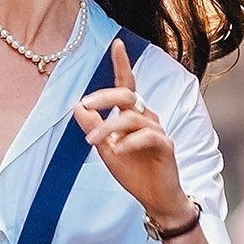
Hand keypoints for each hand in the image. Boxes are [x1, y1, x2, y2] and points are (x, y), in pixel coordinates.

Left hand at [73, 39, 192, 229]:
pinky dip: (129, 142)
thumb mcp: (106, 150)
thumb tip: (77, 106)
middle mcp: (148, 118)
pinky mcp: (166, 146)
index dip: (123, 64)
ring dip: (108, 127)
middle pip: (128, 95)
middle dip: (104, 97)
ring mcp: (158, 130)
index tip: (117, 44)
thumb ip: (93, 128)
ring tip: (93, 141)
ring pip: (132, 117)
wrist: (155, 199)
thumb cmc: (134, 173)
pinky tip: (118, 151)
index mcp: (133, 115)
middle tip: (85, 104)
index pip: (127, 85)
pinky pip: (148, 136)